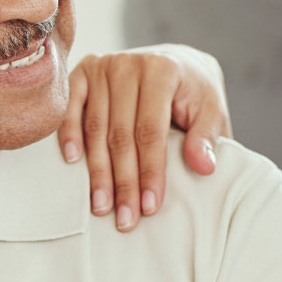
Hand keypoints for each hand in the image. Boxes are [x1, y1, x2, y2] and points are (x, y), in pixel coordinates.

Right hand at [62, 43, 232, 231]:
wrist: (178, 62)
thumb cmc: (195, 93)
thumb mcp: (211, 110)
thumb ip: (206, 137)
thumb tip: (203, 167)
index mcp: (163, 71)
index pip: (151, 130)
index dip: (150, 171)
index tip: (149, 207)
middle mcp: (129, 65)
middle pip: (120, 134)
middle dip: (123, 181)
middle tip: (124, 219)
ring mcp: (103, 66)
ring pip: (95, 128)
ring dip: (97, 171)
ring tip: (101, 206)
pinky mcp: (84, 71)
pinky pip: (70, 107)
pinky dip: (69, 133)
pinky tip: (73, 161)